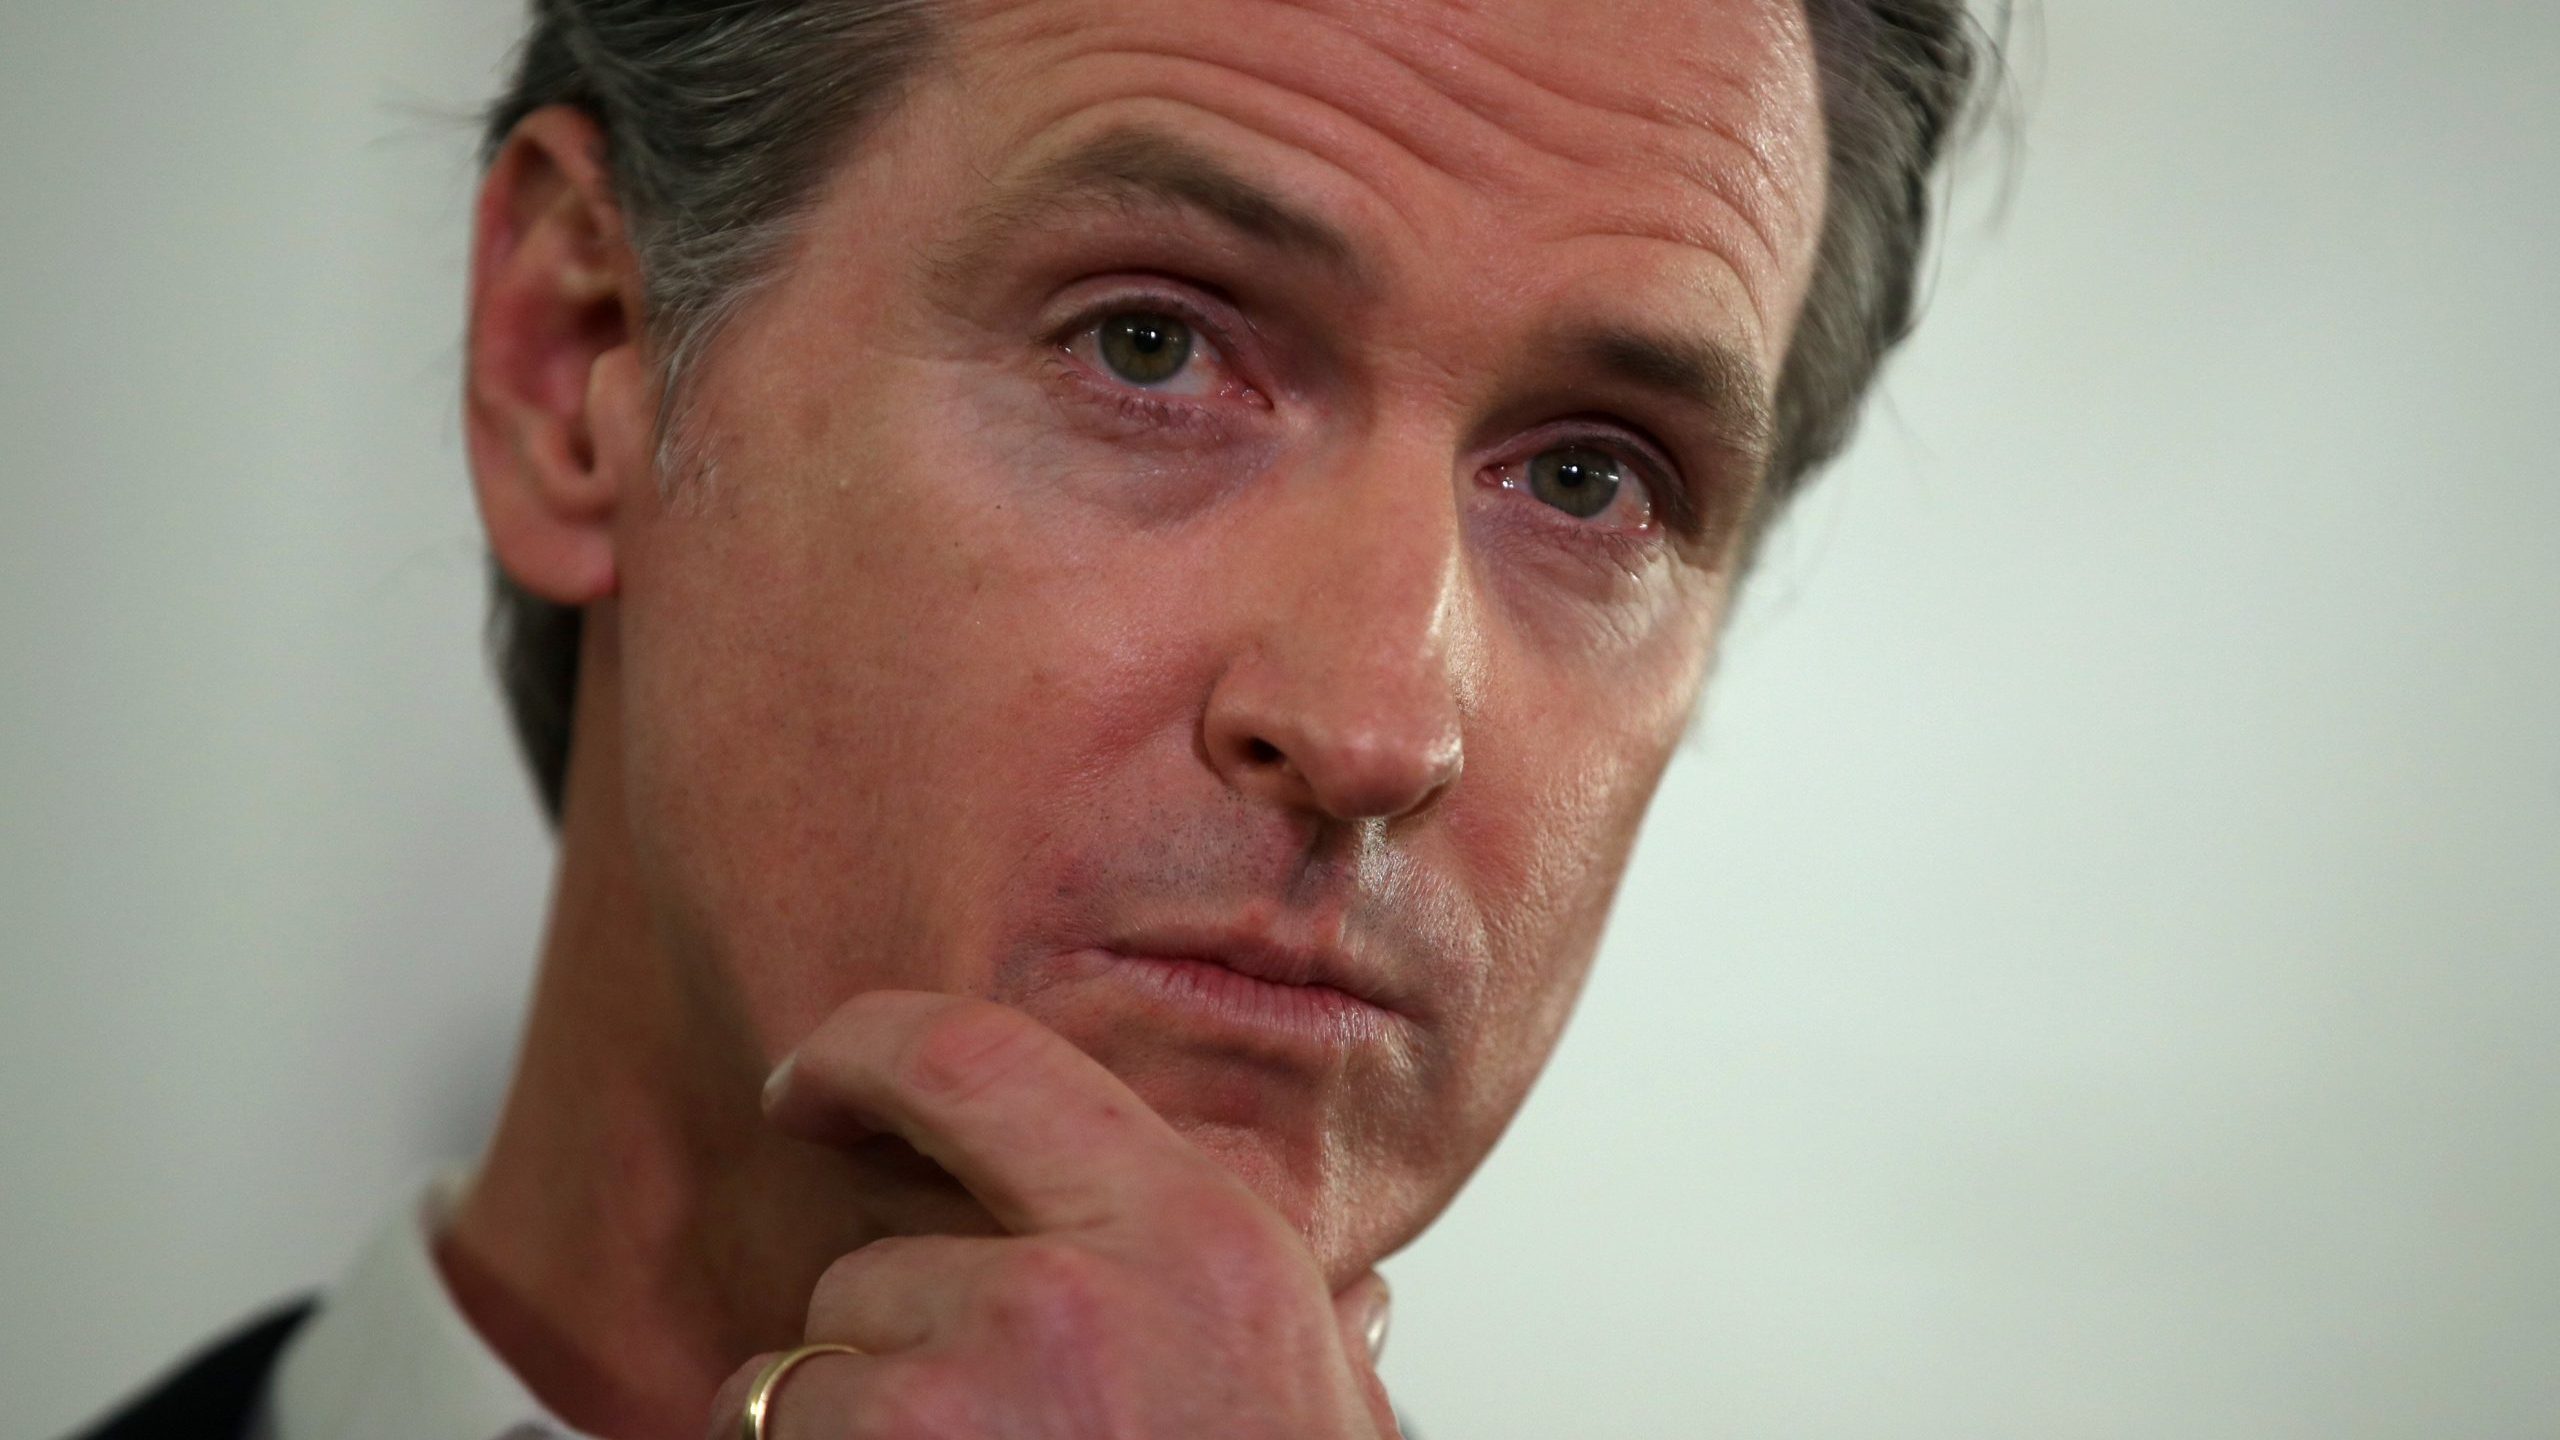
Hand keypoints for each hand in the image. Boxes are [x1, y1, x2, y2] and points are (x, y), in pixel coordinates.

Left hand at [712, 990, 1400, 1438]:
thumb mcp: (1332, 1420)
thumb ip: (1314, 1334)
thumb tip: (1356, 1310)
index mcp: (1192, 1240)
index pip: (976, 1058)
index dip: (863, 1052)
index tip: (809, 1079)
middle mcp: (1063, 1303)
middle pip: (872, 1271)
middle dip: (897, 1358)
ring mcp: (951, 1413)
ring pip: (801, 1384)